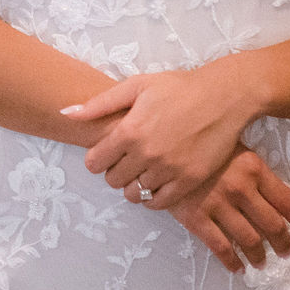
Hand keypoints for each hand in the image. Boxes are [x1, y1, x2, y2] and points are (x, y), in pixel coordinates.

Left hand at [66, 66, 258, 204]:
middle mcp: (146, 154)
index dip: (95, 160)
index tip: (104, 154)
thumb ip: (99, 104)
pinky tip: (154, 186)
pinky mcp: (190, 180)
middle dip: (113, 172)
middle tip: (123, 163)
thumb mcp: (135, 86)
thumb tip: (66, 113)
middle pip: (113, 180)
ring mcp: (169, 169)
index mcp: (129, 131)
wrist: (223, 98)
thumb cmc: (177, 88)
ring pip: (135, 193)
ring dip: (133, 186)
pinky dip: (152, 199)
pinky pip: (160, 203)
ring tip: (140, 173)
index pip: (95, 162)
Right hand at [158, 145, 289, 272]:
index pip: (288, 201)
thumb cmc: (194, 139)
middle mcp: (240, 188)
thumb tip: (276, 194)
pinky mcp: (196, 217)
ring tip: (262, 262)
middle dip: (283, 242)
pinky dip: (232, 261)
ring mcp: (218, 204)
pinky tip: (237, 268)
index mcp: (253, 168)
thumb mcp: (231, 145)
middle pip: (272, 224)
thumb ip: (253, 169)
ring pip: (249, 239)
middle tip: (285, 251)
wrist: (155, 142)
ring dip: (259, 255)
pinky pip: (219, 246)